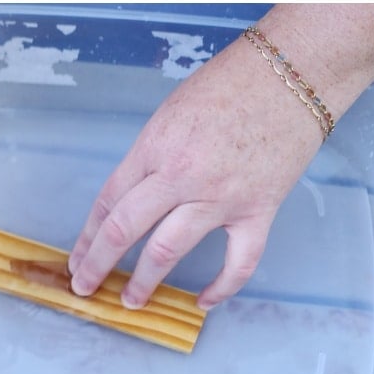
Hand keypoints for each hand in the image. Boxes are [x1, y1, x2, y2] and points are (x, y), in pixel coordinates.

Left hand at [68, 34, 323, 310]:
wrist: (296, 71)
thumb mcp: (173, 113)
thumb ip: (152, 157)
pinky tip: (203, 303)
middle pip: (124, 229)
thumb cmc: (234, 82)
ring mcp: (219, 197)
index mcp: (154, 147)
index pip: (108, 200)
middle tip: (85, 287)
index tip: (77, 259)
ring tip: (131, 302)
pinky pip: (237, 264)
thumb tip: (134, 199)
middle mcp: (180, 174)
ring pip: (167, 251)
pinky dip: (220, 289)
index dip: (87, 236)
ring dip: (143, 282)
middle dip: (98, 265)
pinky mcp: (258, 211)